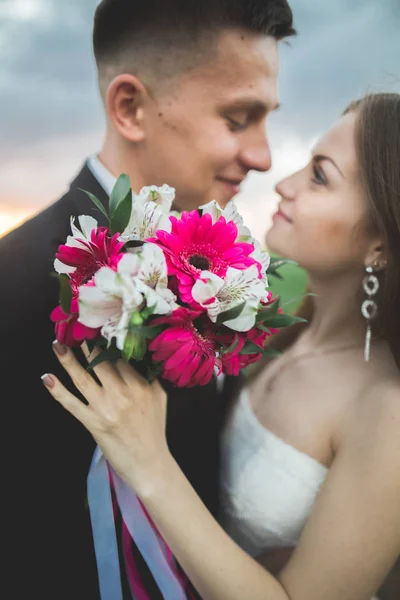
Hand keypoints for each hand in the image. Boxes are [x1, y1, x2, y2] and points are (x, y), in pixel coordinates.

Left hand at [42, 341, 169, 493]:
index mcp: (140, 385)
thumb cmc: (154, 429)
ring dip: (68, 360)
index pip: (121, 356)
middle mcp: (123, 393)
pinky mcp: (93, 423)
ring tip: (58, 344)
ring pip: (83, 377)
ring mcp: (106, 408)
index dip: (108, 340)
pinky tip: (47, 378)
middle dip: (87, 344)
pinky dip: (57, 391)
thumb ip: (149, 376)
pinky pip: (71, 403)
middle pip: (101, 362)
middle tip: (76, 328)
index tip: (98, 327)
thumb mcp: (159, 397)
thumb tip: (139, 356)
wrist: (149, 462)